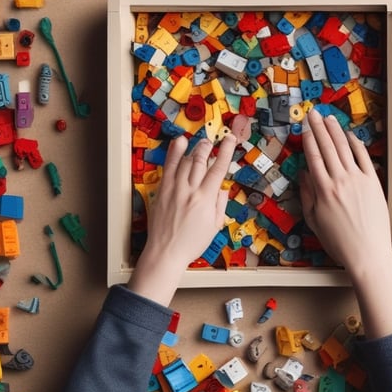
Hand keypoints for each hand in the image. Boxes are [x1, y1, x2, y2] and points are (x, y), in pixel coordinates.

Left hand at [128, 134, 235, 304]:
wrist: (166, 252)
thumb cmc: (191, 243)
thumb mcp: (215, 226)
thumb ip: (220, 204)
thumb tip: (223, 187)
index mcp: (205, 199)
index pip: (218, 169)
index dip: (225, 152)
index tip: (230, 140)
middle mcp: (190, 190)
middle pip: (200, 160)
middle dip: (208, 147)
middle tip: (212, 141)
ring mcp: (174, 188)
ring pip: (185, 160)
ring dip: (194, 148)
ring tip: (200, 142)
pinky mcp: (162, 190)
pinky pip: (168, 166)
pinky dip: (174, 153)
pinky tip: (179, 142)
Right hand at [301, 109, 391, 337]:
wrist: (367, 254)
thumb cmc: (338, 242)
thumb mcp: (314, 221)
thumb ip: (307, 196)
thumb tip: (304, 174)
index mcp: (323, 190)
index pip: (314, 157)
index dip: (308, 139)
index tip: (304, 127)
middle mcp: (340, 180)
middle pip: (328, 148)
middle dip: (319, 129)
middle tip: (313, 114)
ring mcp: (358, 180)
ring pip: (344, 149)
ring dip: (336, 132)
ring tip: (329, 119)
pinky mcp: (373, 183)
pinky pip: (363, 158)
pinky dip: (356, 145)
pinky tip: (350, 136)